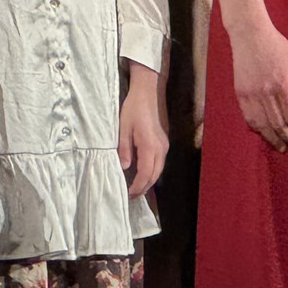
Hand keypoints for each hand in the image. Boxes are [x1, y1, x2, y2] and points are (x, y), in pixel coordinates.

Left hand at [117, 64, 168, 197]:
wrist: (149, 91)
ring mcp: (164, 145)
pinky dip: (152, 172)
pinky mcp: (164, 141)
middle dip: (144, 188)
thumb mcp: (123, 128)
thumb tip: (125, 167)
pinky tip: (144, 174)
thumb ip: (124, 149)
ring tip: (136, 188)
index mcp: (149, 145)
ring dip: (149, 181)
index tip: (128, 194)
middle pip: (155, 175)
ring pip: (159, 170)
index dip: (137, 186)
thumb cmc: (134, 107)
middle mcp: (161, 148)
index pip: (146, 174)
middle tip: (131, 196)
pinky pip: (160, 162)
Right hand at [230, 23, 287, 150]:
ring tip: (280, 146)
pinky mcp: (240, 93)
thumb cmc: (276, 46)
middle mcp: (266, 92)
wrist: (249, 35)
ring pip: (262, 125)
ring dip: (272, 138)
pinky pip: (248, 117)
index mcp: (282, 83)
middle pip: (278, 123)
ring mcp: (251, 94)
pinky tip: (264, 133)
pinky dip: (257, 128)